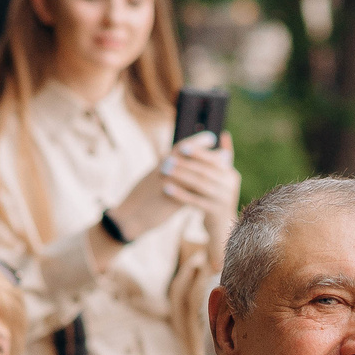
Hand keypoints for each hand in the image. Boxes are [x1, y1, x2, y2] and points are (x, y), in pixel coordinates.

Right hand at [103, 133, 237, 250]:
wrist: (128, 216)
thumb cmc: (139, 199)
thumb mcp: (151, 179)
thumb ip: (166, 170)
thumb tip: (179, 163)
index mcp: (160, 165)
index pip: (181, 148)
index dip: (197, 142)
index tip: (211, 137)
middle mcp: (164, 172)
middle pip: (191, 159)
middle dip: (210, 156)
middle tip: (227, 154)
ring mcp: (167, 185)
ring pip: (194, 175)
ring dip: (211, 173)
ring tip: (225, 172)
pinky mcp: (170, 201)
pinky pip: (190, 194)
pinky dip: (205, 190)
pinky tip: (216, 192)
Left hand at [162, 131, 240, 236]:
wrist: (221, 227)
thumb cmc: (216, 197)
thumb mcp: (222, 178)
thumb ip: (222, 158)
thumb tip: (224, 134)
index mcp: (231, 174)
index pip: (214, 159)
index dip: (198, 152)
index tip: (181, 147)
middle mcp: (231, 185)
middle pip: (205, 171)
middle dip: (184, 164)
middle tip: (166, 159)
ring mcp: (224, 199)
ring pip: (199, 185)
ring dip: (180, 176)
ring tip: (163, 171)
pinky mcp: (215, 212)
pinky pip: (195, 200)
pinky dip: (180, 194)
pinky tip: (166, 189)